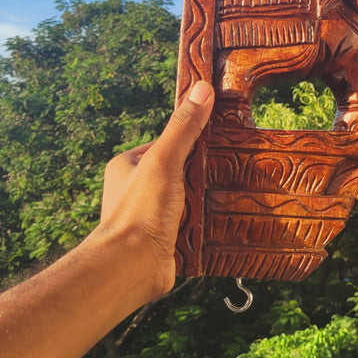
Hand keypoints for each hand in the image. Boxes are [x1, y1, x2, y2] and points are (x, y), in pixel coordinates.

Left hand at [99, 81, 213, 298]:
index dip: (190, 139)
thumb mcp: (164, 161)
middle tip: (227, 166)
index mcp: (127, 166)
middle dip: (200, 172)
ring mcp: (148, 216)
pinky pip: (189, 224)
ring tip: (230, 192)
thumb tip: (202, 89)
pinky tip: (221, 220)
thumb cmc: (140, 212)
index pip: (165, 143)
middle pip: (178, 171)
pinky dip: (204, 223)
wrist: (131, 268)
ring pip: (185, 199)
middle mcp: (134, 190)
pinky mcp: (163, 240)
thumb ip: (183, 127)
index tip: (216, 135)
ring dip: (204, 199)